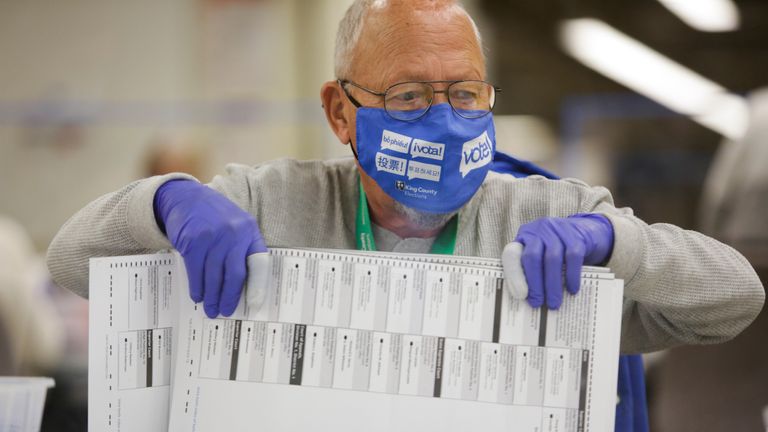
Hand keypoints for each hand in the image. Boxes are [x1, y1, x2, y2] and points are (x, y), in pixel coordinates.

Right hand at [154, 180, 267, 317]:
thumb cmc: (214, 216)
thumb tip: (243, 286)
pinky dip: (197, 287)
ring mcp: (213, 237)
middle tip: (226, 311)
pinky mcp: (193, 241)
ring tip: (211, 309)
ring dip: (212, 296)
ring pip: (214, 276)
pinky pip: (196, 272)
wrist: (186, 197)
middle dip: (230, 297)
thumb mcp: (236, 224)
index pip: (259, 263)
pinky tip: (198, 295)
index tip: (254, 304)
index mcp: (249, 230)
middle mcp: (234, 233)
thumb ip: (242, 248)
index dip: (258, 286)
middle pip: (235, 274)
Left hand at [502, 214, 613, 308]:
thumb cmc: (558, 249)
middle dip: (534, 283)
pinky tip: (572, 290)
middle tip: (538, 303)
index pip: (512, 254)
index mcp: (524, 237)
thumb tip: (526, 298)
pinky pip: (573, 256)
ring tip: (554, 303)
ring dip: (552, 284)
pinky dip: (572, 276)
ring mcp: (557, 230)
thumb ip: (531, 271)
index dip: (514, 275)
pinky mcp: (576, 235)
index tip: (520, 295)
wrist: (586, 231)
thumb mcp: (541, 255)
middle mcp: (538, 230)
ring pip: (552, 258)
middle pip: (532, 257)